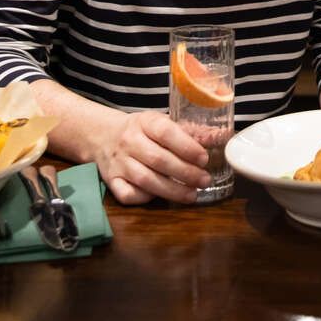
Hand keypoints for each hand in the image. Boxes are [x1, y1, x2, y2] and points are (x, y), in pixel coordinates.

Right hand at [91, 110, 216, 205]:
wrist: (102, 135)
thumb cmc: (141, 130)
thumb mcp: (160, 122)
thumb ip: (187, 131)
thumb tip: (217, 137)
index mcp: (145, 122)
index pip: (166, 133)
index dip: (187, 147)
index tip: (204, 159)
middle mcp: (129, 141)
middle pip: (158, 160)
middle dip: (185, 173)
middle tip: (205, 180)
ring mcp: (118, 162)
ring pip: (145, 180)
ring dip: (172, 190)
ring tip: (193, 194)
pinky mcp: (110, 180)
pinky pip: (127, 194)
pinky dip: (144, 198)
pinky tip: (160, 196)